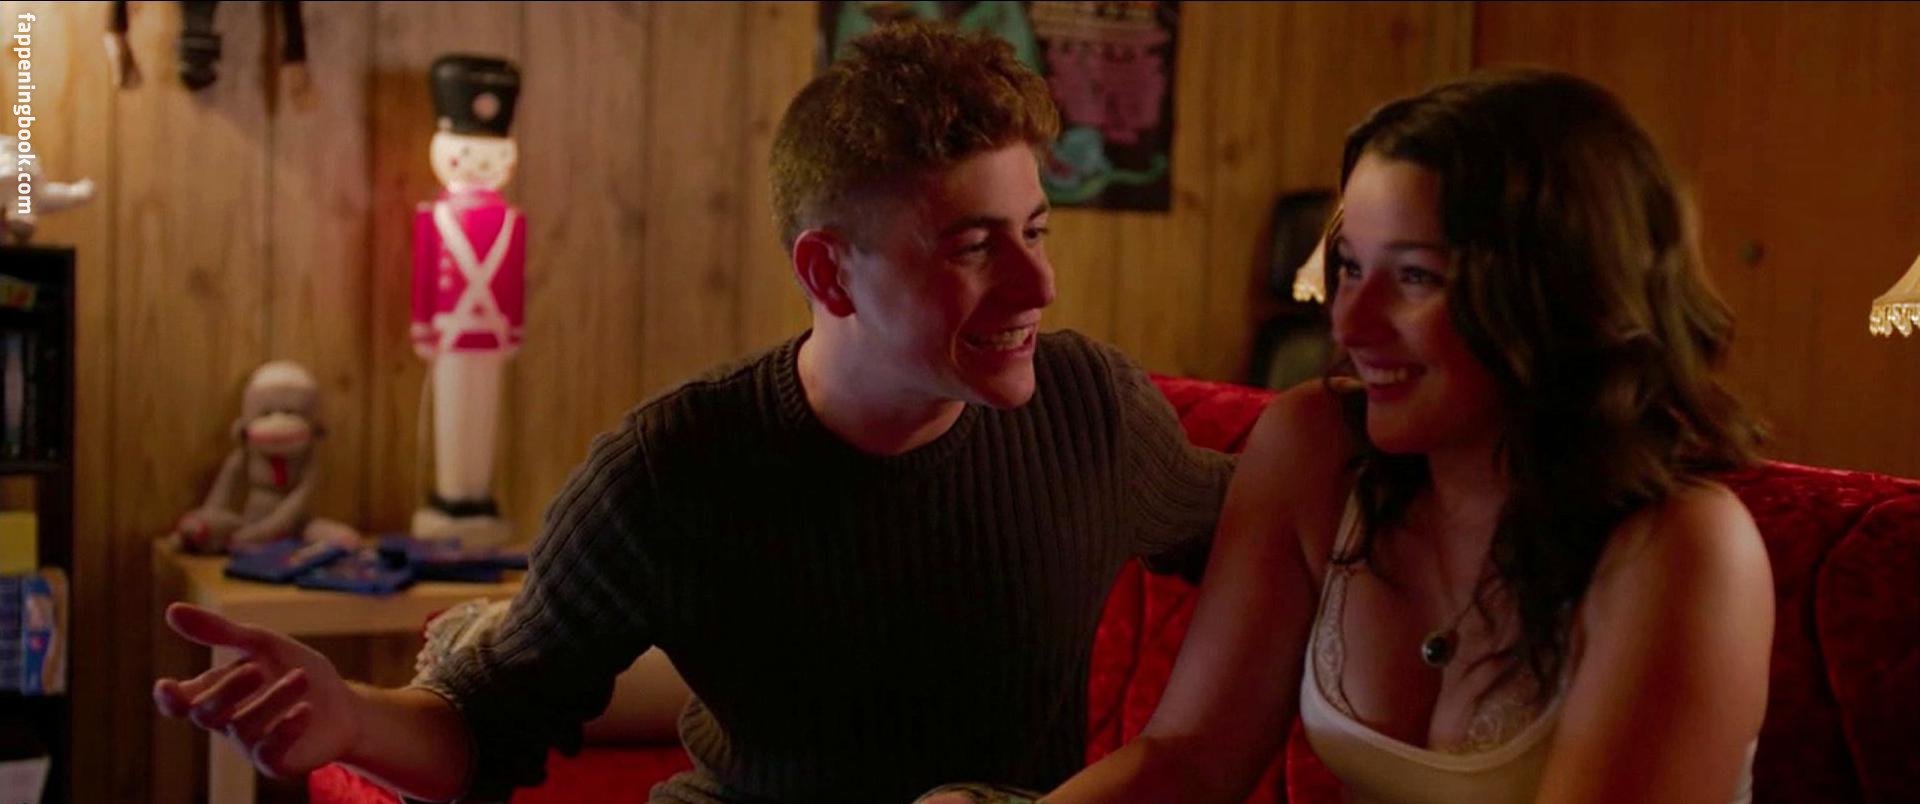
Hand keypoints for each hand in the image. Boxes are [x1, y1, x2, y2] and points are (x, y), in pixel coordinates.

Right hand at [152, 603, 363, 778]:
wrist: (345, 705)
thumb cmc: (296, 671)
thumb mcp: (261, 644)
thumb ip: (220, 631)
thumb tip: (172, 610)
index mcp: (216, 693)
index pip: (179, 703)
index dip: (169, 698)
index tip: (167, 686)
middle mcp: (226, 722)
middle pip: (206, 713)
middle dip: (228, 690)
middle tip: (257, 669)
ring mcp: (249, 745)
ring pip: (243, 727)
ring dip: (274, 698)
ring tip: (301, 678)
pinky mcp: (275, 762)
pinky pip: (268, 752)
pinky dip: (285, 729)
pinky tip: (305, 710)